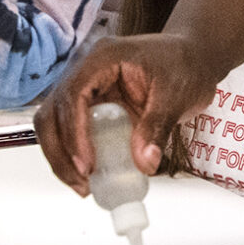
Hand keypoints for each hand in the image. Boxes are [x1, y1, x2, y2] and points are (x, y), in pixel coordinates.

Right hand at [33, 33, 215, 195]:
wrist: (192, 58)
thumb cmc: (185, 64)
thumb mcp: (177, 95)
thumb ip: (157, 128)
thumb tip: (144, 163)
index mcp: (104, 57)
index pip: (74, 94)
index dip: (74, 133)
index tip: (87, 164)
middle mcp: (85, 70)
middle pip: (52, 112)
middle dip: (60, 153)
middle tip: (82, 183)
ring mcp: (85, 88)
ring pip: (53, 125)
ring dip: (62, 158)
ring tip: (84, 186)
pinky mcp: (89, 106)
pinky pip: (69, 131)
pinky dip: (74, 155)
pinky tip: (90, 176)